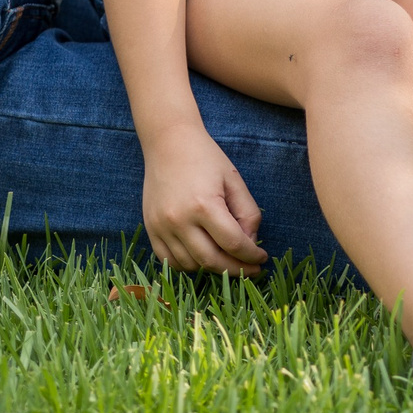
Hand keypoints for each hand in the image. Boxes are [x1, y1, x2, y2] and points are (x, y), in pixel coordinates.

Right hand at [141, 123, 266, 275]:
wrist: (168, 143)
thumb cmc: (206, 158)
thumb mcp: (235, 181)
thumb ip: (248, 214)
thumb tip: (249, 244)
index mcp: (204, 205)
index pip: (233, 244)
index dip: (251, 257)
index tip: (261, 259)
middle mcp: (179, 220)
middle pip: (212, 261)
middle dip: (236, 269)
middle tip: (250, 269)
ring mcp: (161, 226)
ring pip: (190, 265)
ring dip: (212, 268)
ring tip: (226, 259)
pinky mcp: (150, 228)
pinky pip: (169, 260)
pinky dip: (187, 265)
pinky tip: (202, 258)